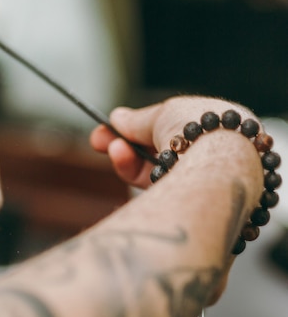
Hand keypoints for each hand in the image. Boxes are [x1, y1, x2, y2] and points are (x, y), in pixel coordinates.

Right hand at [90, 96, 257, 187]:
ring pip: (155, 170)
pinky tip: (120, 158)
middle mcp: (215, 153)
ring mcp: (203, 180)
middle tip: (97, 140)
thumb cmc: (200, 130)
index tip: (113, 126)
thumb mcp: (163, 113)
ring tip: (112, 149)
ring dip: (127, 157)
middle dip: (126, 144)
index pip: (174, 126)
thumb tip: (117, 118)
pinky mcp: (190, 202)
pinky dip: (134, 172)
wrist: (218, 165)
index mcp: (220, 126)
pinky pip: (156, 186)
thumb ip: (138, 120)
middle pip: (159, 150)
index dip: (142, 126)